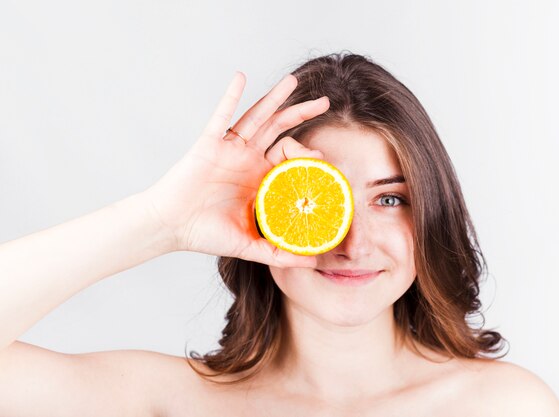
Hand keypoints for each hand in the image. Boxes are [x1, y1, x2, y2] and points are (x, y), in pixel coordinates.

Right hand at [140, 72, 328, 267]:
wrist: (172, 227)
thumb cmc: (207, 234)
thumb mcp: (250, 245)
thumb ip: (280, 253)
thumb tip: (314, 262)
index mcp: (260, 178)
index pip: (290, 158)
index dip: (308, 153)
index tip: (324, 157)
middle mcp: (247, 159)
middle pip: (280, 129)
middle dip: (301, 113)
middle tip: (324, 102)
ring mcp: (229, 149)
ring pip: (257, 117)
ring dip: (274, 98)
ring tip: (293, 80)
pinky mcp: (209, 143)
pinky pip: (222, 115)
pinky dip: (231, 95)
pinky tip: (242, 77)